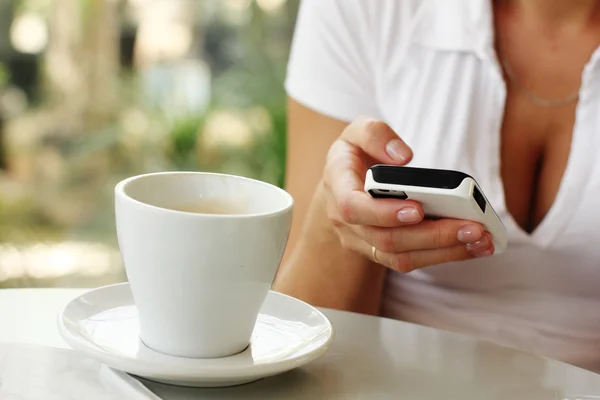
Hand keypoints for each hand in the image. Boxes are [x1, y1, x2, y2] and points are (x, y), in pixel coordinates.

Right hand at [322, 117, 493, 272]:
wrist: (342, 186)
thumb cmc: (354, 156)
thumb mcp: (357, 131)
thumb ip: (375, 134)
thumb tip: (403, 157)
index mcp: (337, 188)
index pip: (354, 208)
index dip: (384, 213)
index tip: (418, 209)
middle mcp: (346, 222)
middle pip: (386, 239)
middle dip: (432, 235)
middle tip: (472, 227)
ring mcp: (363, 242)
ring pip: (401, 257)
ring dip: (444, 251)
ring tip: (481, 240)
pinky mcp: (382, 252)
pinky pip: (411, 260)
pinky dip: (445, 255)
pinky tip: (473, 246)